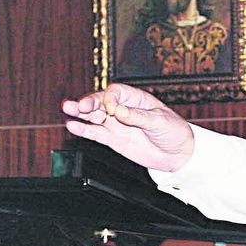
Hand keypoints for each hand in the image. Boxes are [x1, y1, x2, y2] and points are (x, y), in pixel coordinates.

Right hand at [62, 83, 195, 171]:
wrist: (178, 154)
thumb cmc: (174, 131)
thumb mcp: (159, 121)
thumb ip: (138, 116)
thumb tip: (119, 111)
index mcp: (136, 99)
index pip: (116, 92)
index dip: (110, 98)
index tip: (111, 109)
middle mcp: (123, 109)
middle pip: (101, 101)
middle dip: (89, 102)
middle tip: (78, 105)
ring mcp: (117, 124)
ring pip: (94, 116)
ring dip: (80, 112)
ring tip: (67, 108)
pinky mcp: (114, 140)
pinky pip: (96, 133)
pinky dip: (84, 130)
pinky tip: (72, 126)